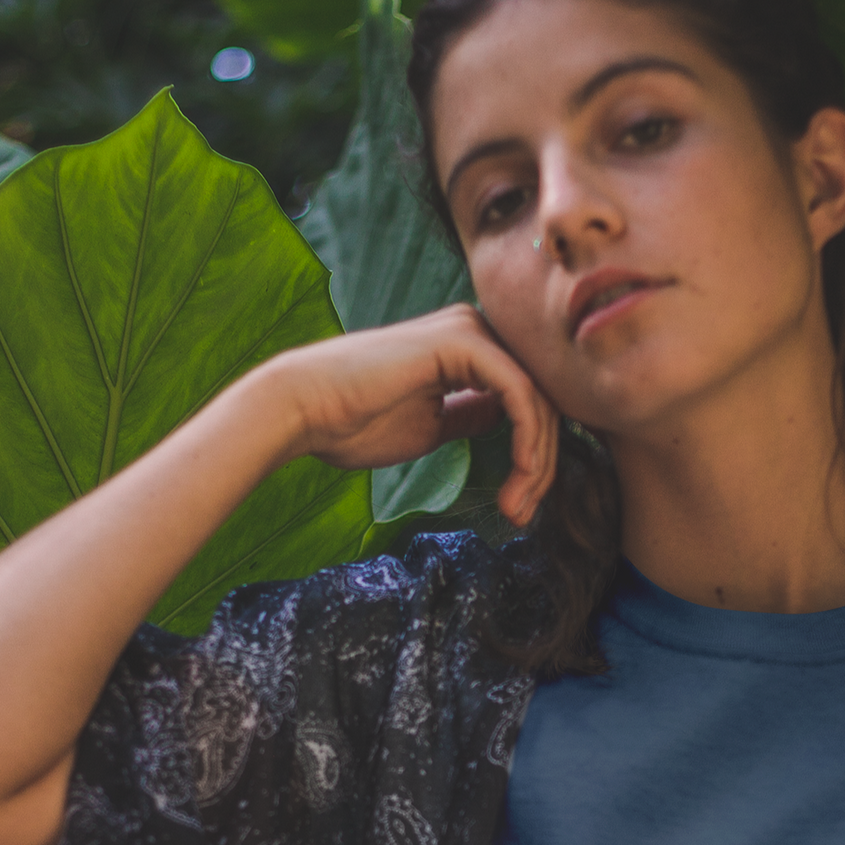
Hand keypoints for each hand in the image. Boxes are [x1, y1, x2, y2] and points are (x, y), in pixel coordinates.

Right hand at [269, 304, 560, 525]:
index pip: (527, 403)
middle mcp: (475, 329)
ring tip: (516, 507)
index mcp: (468, 348)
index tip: (520, 506)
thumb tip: (508, 421)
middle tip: (522, 515)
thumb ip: (472, 418)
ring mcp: (470, 329)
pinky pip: (519, 393)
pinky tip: (520, 476)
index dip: (534, 459)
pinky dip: (528, 440)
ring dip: (536, 463)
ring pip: (537, 400)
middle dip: (540, 466)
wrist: (303, 408)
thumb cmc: (353, 423)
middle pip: (539, 401)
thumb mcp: (432, 426)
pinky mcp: (463, 340)